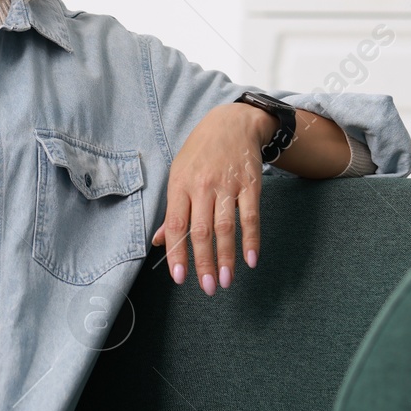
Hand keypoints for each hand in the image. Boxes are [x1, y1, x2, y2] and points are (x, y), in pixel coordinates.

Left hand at [151, 102, 272, 294]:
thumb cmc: (200, 153)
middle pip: (201, 231)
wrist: (232, 122)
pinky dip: (251, 240)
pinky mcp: (251, 184)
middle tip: (207, 288)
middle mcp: (203, 186)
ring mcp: (228, 185)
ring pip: (226, 227)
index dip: (177, 253)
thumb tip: (159, 242)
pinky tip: (250, 260)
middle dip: (204, 263)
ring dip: (227, 258)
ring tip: (226, 281)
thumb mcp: (178, 175)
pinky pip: (251, 216)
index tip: (179, 278)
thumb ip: (172, 211)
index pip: (176, 225)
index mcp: (180, 185)